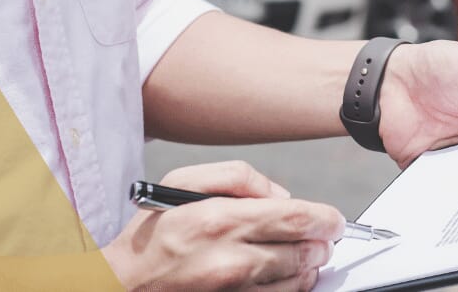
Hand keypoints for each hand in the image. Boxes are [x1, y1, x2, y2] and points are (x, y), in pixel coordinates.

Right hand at [101, 161, 344, 290]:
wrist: (124, 284)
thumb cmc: (154, 233)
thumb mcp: (184, 182)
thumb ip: (239, 177)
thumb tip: (281, 195)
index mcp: (220, 220)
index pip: (296, 218)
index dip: (325, 218)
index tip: (333, 220)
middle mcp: (229, 260)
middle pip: (303, 252)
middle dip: (321, 244)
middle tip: (323, 239)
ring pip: (296, 282)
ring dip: (308, 269)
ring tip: (303, 257)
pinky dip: (289, 289)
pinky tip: (282, 278)